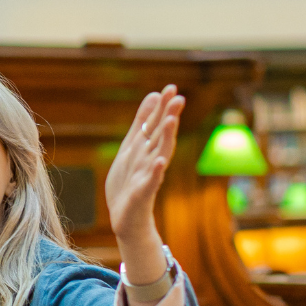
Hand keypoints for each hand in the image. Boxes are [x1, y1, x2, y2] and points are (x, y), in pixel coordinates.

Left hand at [107, 85, 184, 272]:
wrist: (126, 218)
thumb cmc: (129, 182)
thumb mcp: (132, 147)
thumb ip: (142, 123)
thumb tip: (154, 95)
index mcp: (145, 148)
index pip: (155, 124)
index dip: (162, 107)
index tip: (171, 88)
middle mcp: (150, 160)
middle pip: (160, 136)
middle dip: (169, 117)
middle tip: (179, 98)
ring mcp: (147, 176)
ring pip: (158, 154)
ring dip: (166, 138)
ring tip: (171, 121)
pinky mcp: (142, 194)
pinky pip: (150, 182)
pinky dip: (155, 172)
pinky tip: (159, 162)